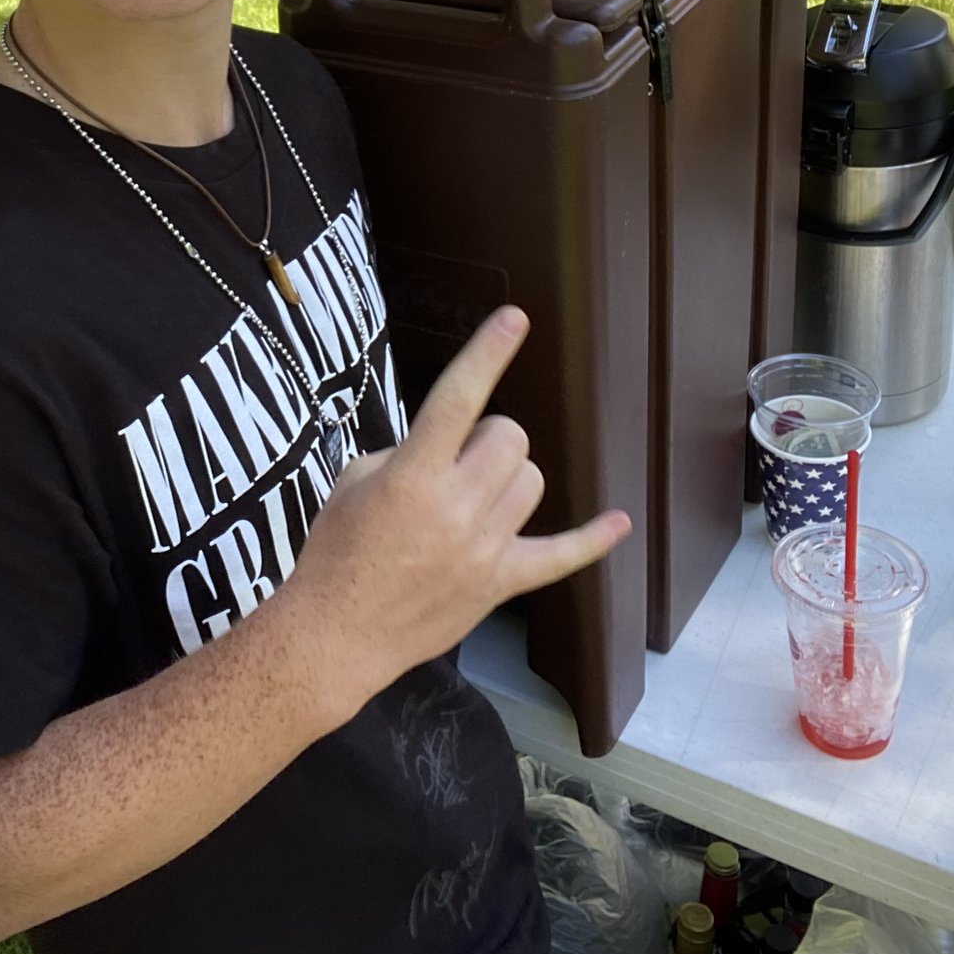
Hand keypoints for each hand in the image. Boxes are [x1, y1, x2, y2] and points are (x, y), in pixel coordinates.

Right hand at [278, 306, 630, 717]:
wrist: (336, 634)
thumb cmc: (335, 554)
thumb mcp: (354, 483)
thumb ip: (403, 454)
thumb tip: (443, 445)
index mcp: (412, 476)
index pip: (458, 400)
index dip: (487, 355)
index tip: (514, 319)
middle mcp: (455, 508)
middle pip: (510, 439)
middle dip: (488, 437)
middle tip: (457, 460)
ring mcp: (483, 549)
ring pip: (531, 482)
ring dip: (507, 477)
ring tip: (474, 496)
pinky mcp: (499, 583)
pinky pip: (558, 557)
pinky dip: (590, 540)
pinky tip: (618, 522)